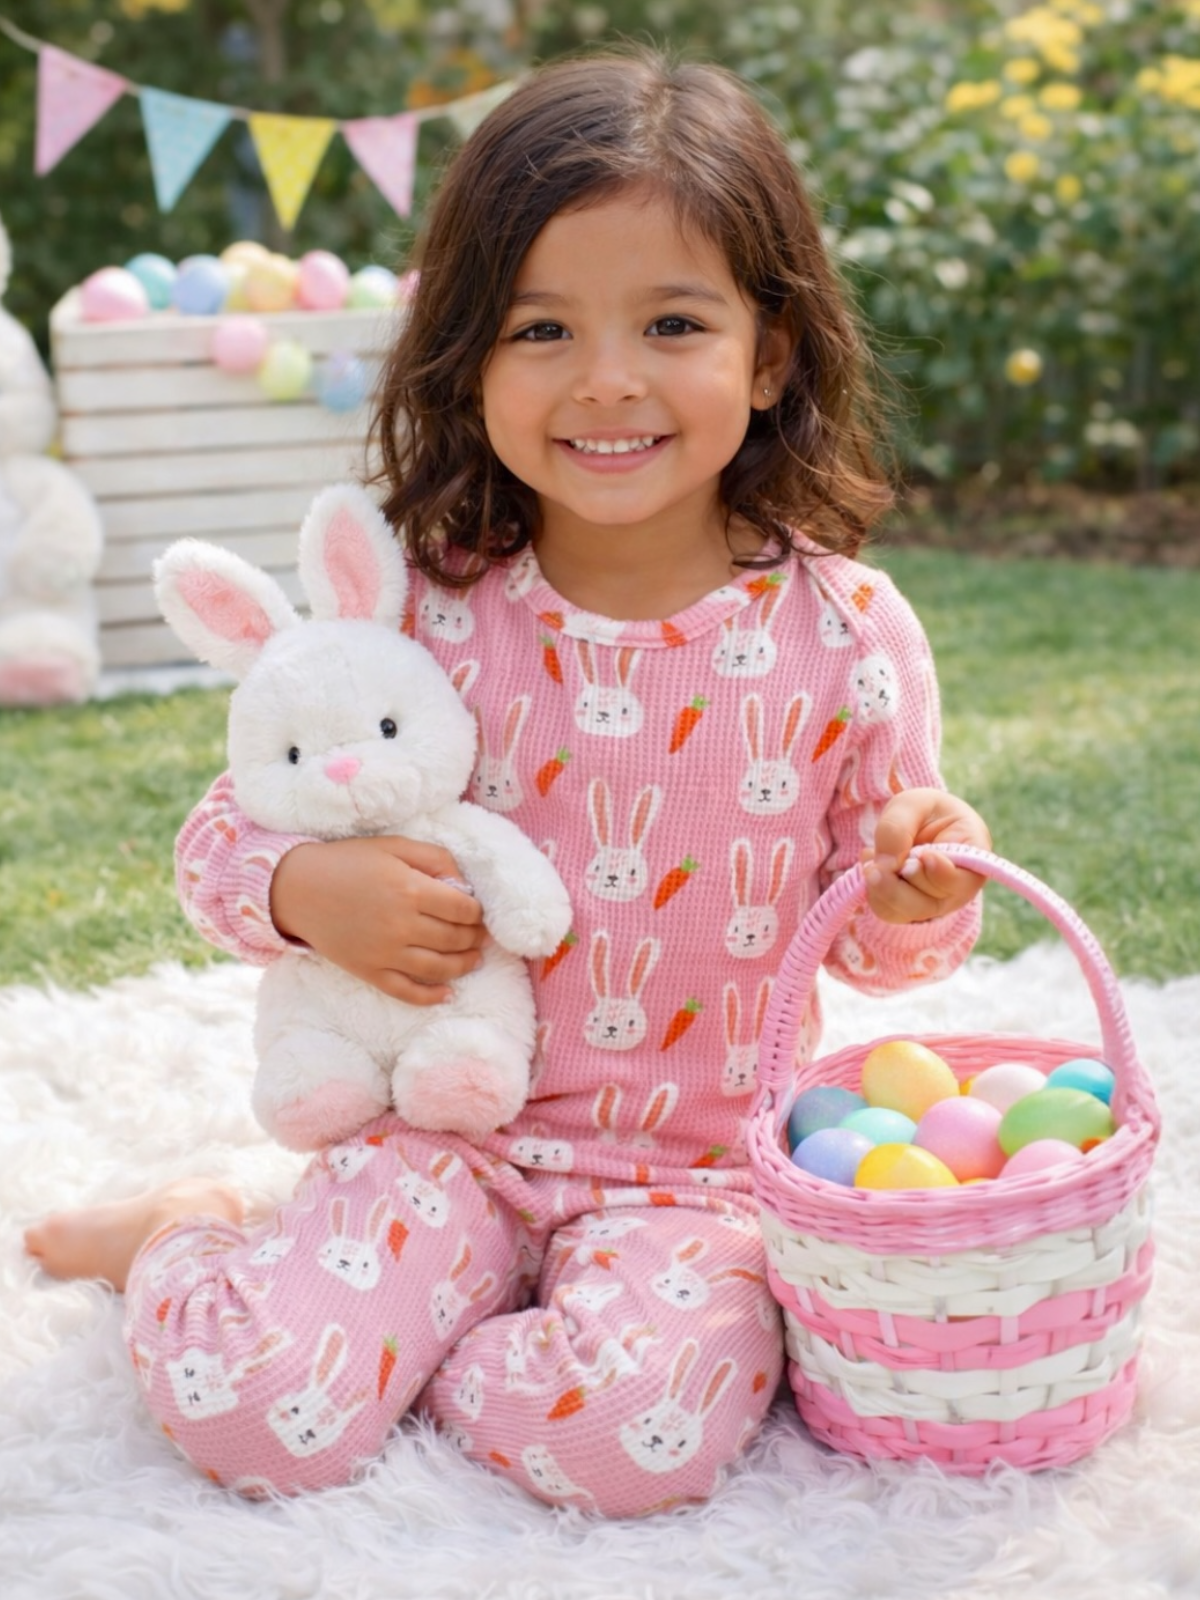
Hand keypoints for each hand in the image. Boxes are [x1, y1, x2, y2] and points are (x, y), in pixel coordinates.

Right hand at [269, 836, 485, 1004]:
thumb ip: (434, 858)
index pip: (463, 909)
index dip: (478, 912)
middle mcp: (401, 925)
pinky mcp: (368, 972)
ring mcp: (384, 953)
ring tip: (474, 960)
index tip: (479, 911)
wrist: (297, 888)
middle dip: (475, 938)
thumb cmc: (348, 862)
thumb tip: (463, 882)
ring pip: (438, 968)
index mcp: (410, 890)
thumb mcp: (394, 846)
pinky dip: (430, 997)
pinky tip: (447, 994)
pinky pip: (406, 991)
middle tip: (481, 935)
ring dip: (464, 966)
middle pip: (455, 939)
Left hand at [862, 787, 990, 924]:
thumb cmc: (925, 811)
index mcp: (974, 855)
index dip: (942, 873)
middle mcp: (960, 888)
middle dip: (898, 884)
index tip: (924, 855)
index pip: (964, 880)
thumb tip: (886, 865)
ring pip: (907, 912)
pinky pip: (889, 912)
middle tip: (874, 863)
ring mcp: (937, 902)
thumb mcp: (912, 803)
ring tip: (870, 858)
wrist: (917, 822)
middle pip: (931, 903)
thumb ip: (898, 827)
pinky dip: (873, 892)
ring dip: (881, 888)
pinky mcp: (913, 909)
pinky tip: (873, 866)